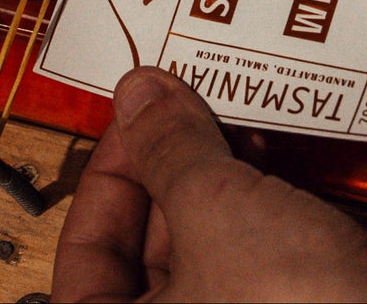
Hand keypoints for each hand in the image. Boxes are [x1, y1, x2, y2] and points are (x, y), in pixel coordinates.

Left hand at [51, 67, 366, 302]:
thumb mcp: (216, 208)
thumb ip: (169, 146)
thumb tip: (136, 92)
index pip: (84, 249)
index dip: (110, 171)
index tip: (140, 115)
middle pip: (144, 252)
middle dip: (171, 173)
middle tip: (193, 106)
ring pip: (207, 259)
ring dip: (221, 190)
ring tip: (241, 127)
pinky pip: (258, 274)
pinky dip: (264, 223)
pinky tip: (282, 172)